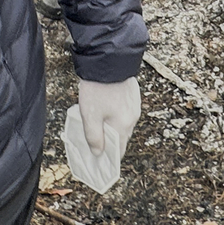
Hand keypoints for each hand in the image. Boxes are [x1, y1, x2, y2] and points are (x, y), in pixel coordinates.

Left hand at [63, 75, 141, 194]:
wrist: (108, 60)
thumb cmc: (97, 89)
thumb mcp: (90, 116)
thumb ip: (94, 137)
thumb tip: (98, 153)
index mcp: (123, 126)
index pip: (118, 151)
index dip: (109, 159)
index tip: (101, 165)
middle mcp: (132, 118)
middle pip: (121, 138)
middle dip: (109, 144)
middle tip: (95, 147)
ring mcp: (133, 106)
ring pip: (122, 124)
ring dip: (112, 129)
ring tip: (97, 129)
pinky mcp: (132, 95)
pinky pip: (124, 112)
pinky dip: (114, 116)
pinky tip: (103, 112)